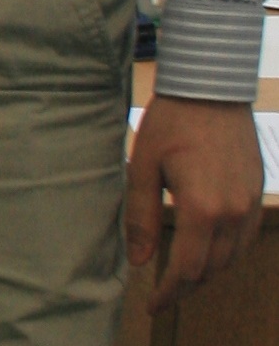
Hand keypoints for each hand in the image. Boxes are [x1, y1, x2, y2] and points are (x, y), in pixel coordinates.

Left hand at [128, 94, 264, 310]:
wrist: (211, 90)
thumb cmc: (171, 123)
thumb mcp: (143, 166)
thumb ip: (140, 215)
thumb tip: (139, 261)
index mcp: (201, 208)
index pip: (187, 268)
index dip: (169, 293)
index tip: (152, 305)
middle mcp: (232, 214)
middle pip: (211, 269)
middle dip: (185, 287)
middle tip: (161, 294)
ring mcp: (250, 206)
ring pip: (231, 258)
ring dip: (206, 272)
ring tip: (179, 276)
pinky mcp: (257, 196)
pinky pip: (244, 240)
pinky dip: (225, 254)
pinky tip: (206, 250)